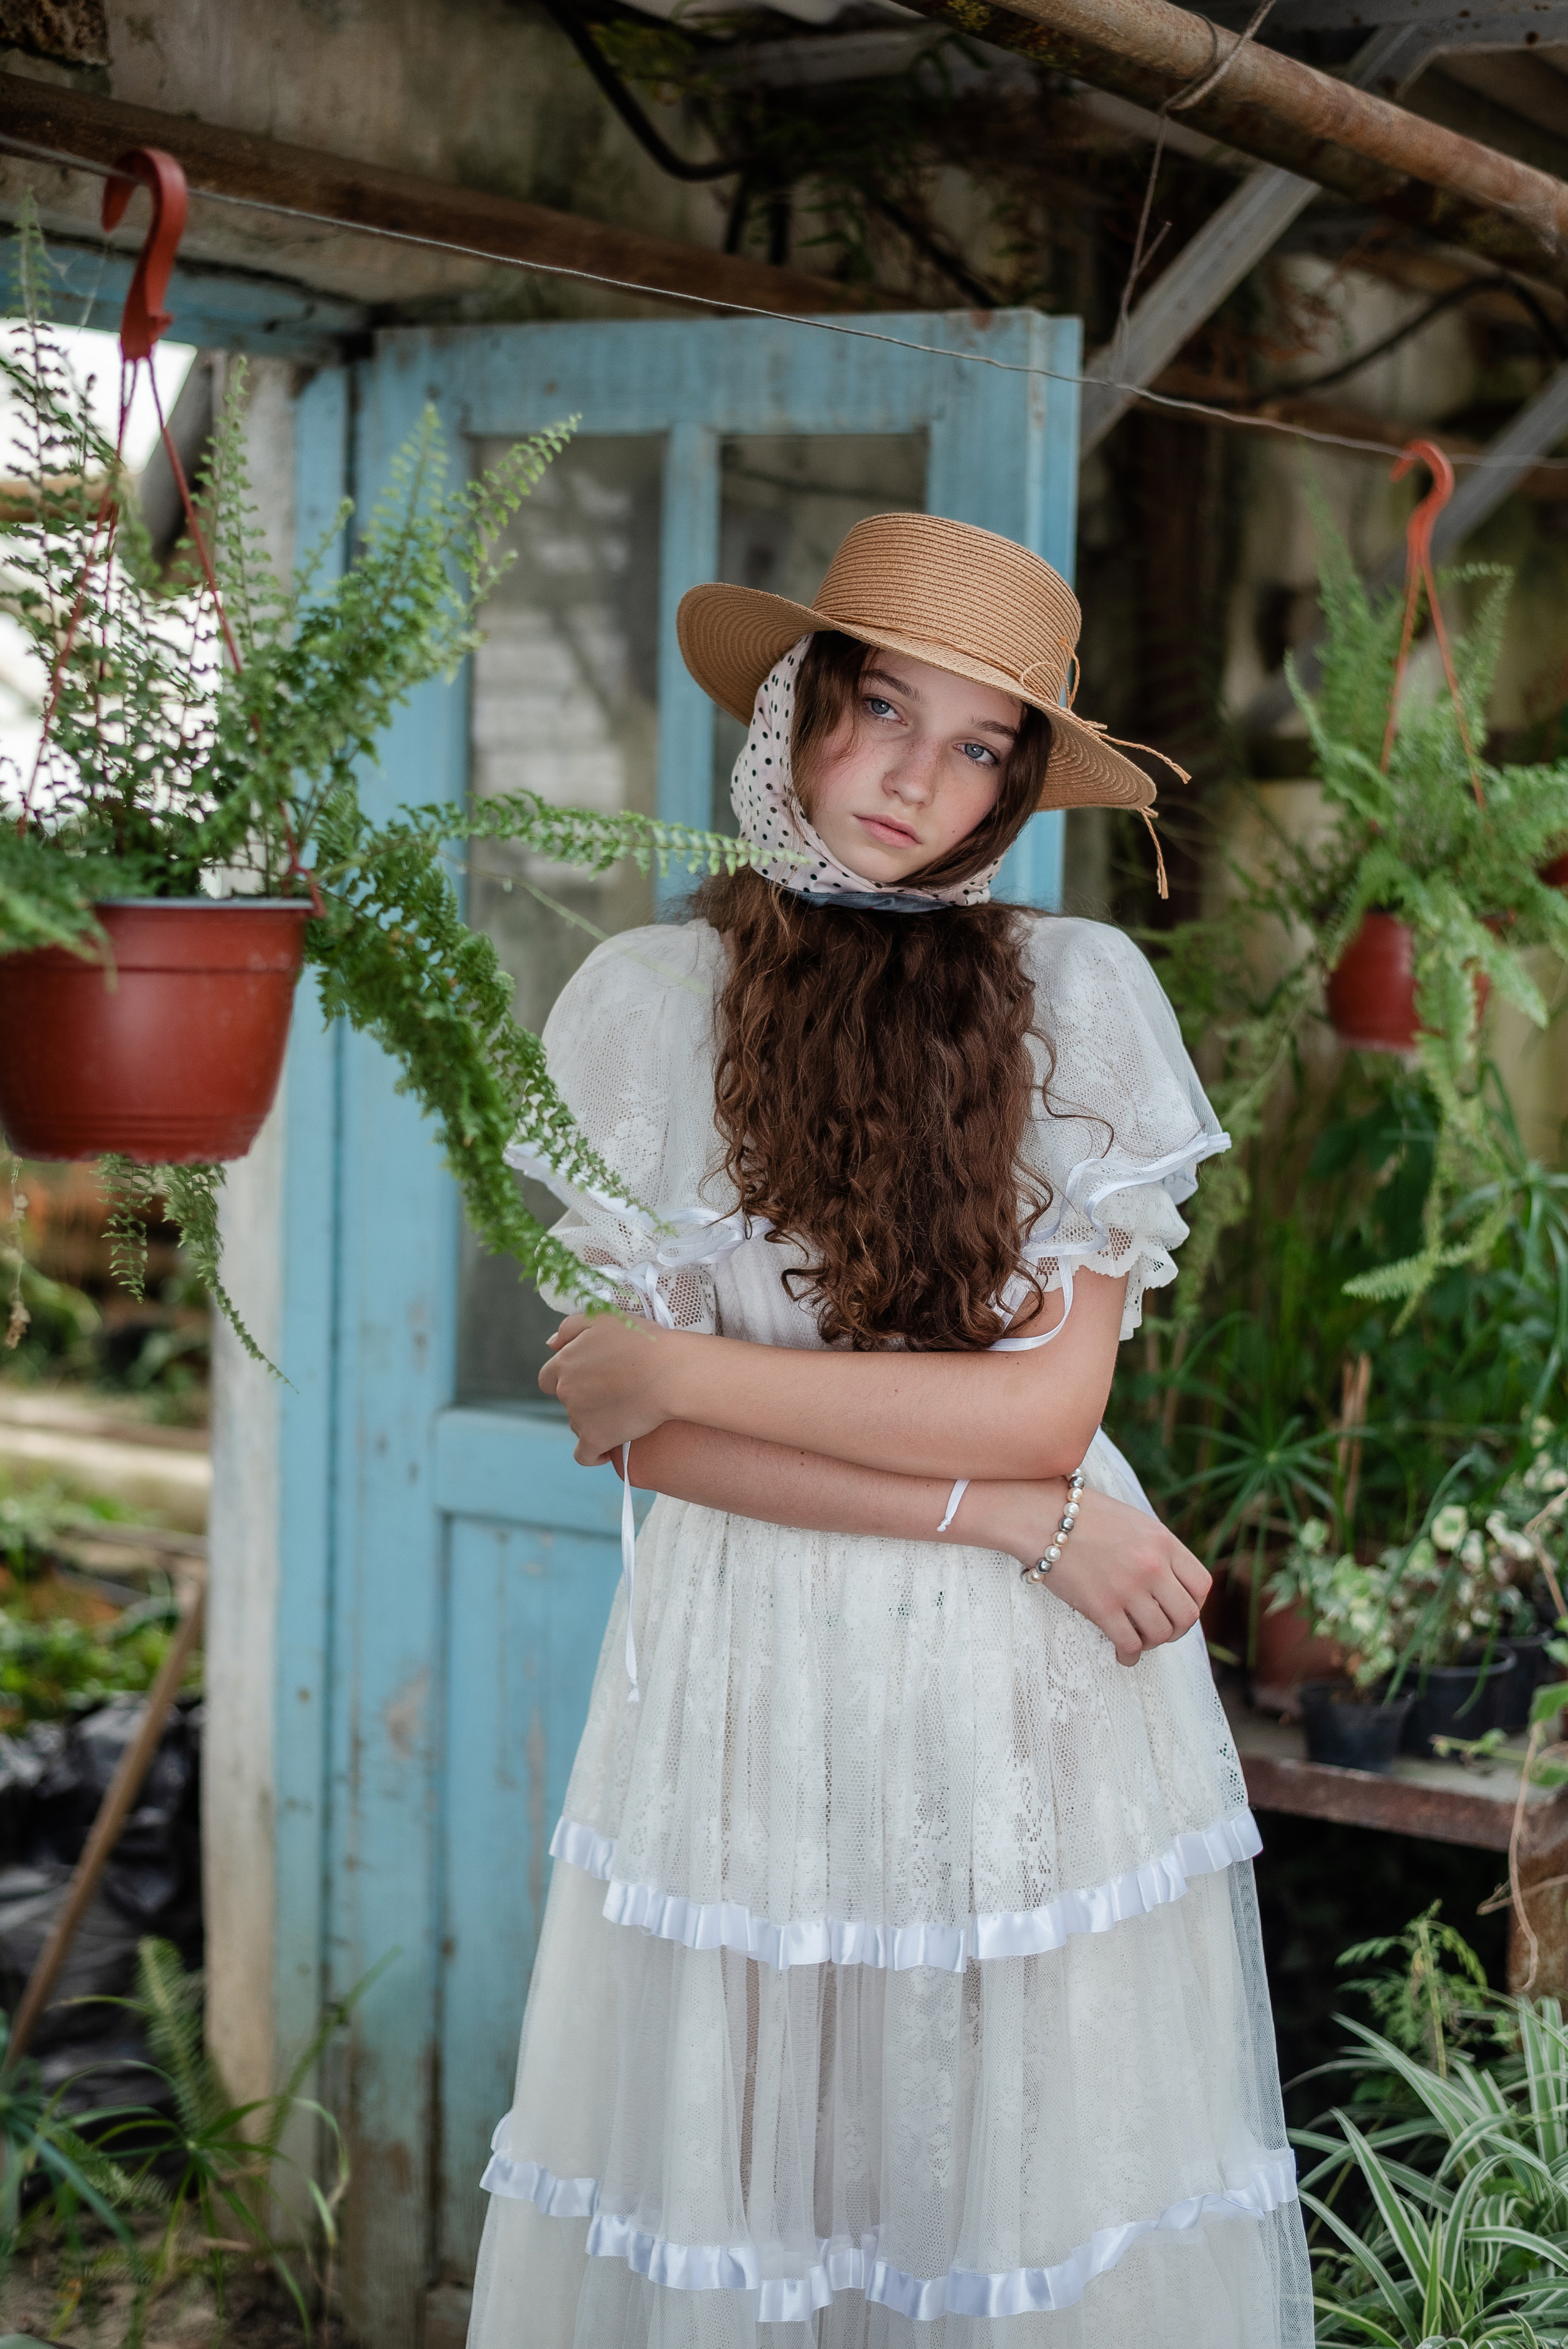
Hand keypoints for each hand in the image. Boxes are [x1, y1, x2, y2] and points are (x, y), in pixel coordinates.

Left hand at [539, 1311, 677, 1464]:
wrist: (670, 1373)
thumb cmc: (644, 1343)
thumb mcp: (605, 1318)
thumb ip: (571, 1327)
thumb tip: (550, 1344)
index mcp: (565, 1362)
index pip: (548, 1378)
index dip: (566, 1379)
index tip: (588, 1379)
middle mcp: (565, 1390)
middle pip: (567, 1401)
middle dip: (583, 1398)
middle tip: (614, 1393)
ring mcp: (578, 1417)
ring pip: (578, 1424)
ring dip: (593, 1421)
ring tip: (622, 1413)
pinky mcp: (595, 1439)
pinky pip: (585, 1455)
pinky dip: (594, 1455)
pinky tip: (606, 1451)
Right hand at [963, 1480, 1209, 1667]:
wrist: (1041, 1516)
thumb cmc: (1083, 1517)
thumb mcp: (1133, 1522)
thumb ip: (1157, 1548)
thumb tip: (1170, 1582)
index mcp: (1163, 1541)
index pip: (1202, 1585)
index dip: (1194, 1604)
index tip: (1176, 1608)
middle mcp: (1152, 1566)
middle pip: (1187, 1616)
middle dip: (1176, 1630)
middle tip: (1159, 1631)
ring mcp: (1128, 1588)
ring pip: (1160, 1633)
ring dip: (1152, 1643)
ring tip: (1138, 1640)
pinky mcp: (1102, 1607)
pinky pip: (1129, 1643)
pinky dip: (1129, 1654)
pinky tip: (1123, 1653)